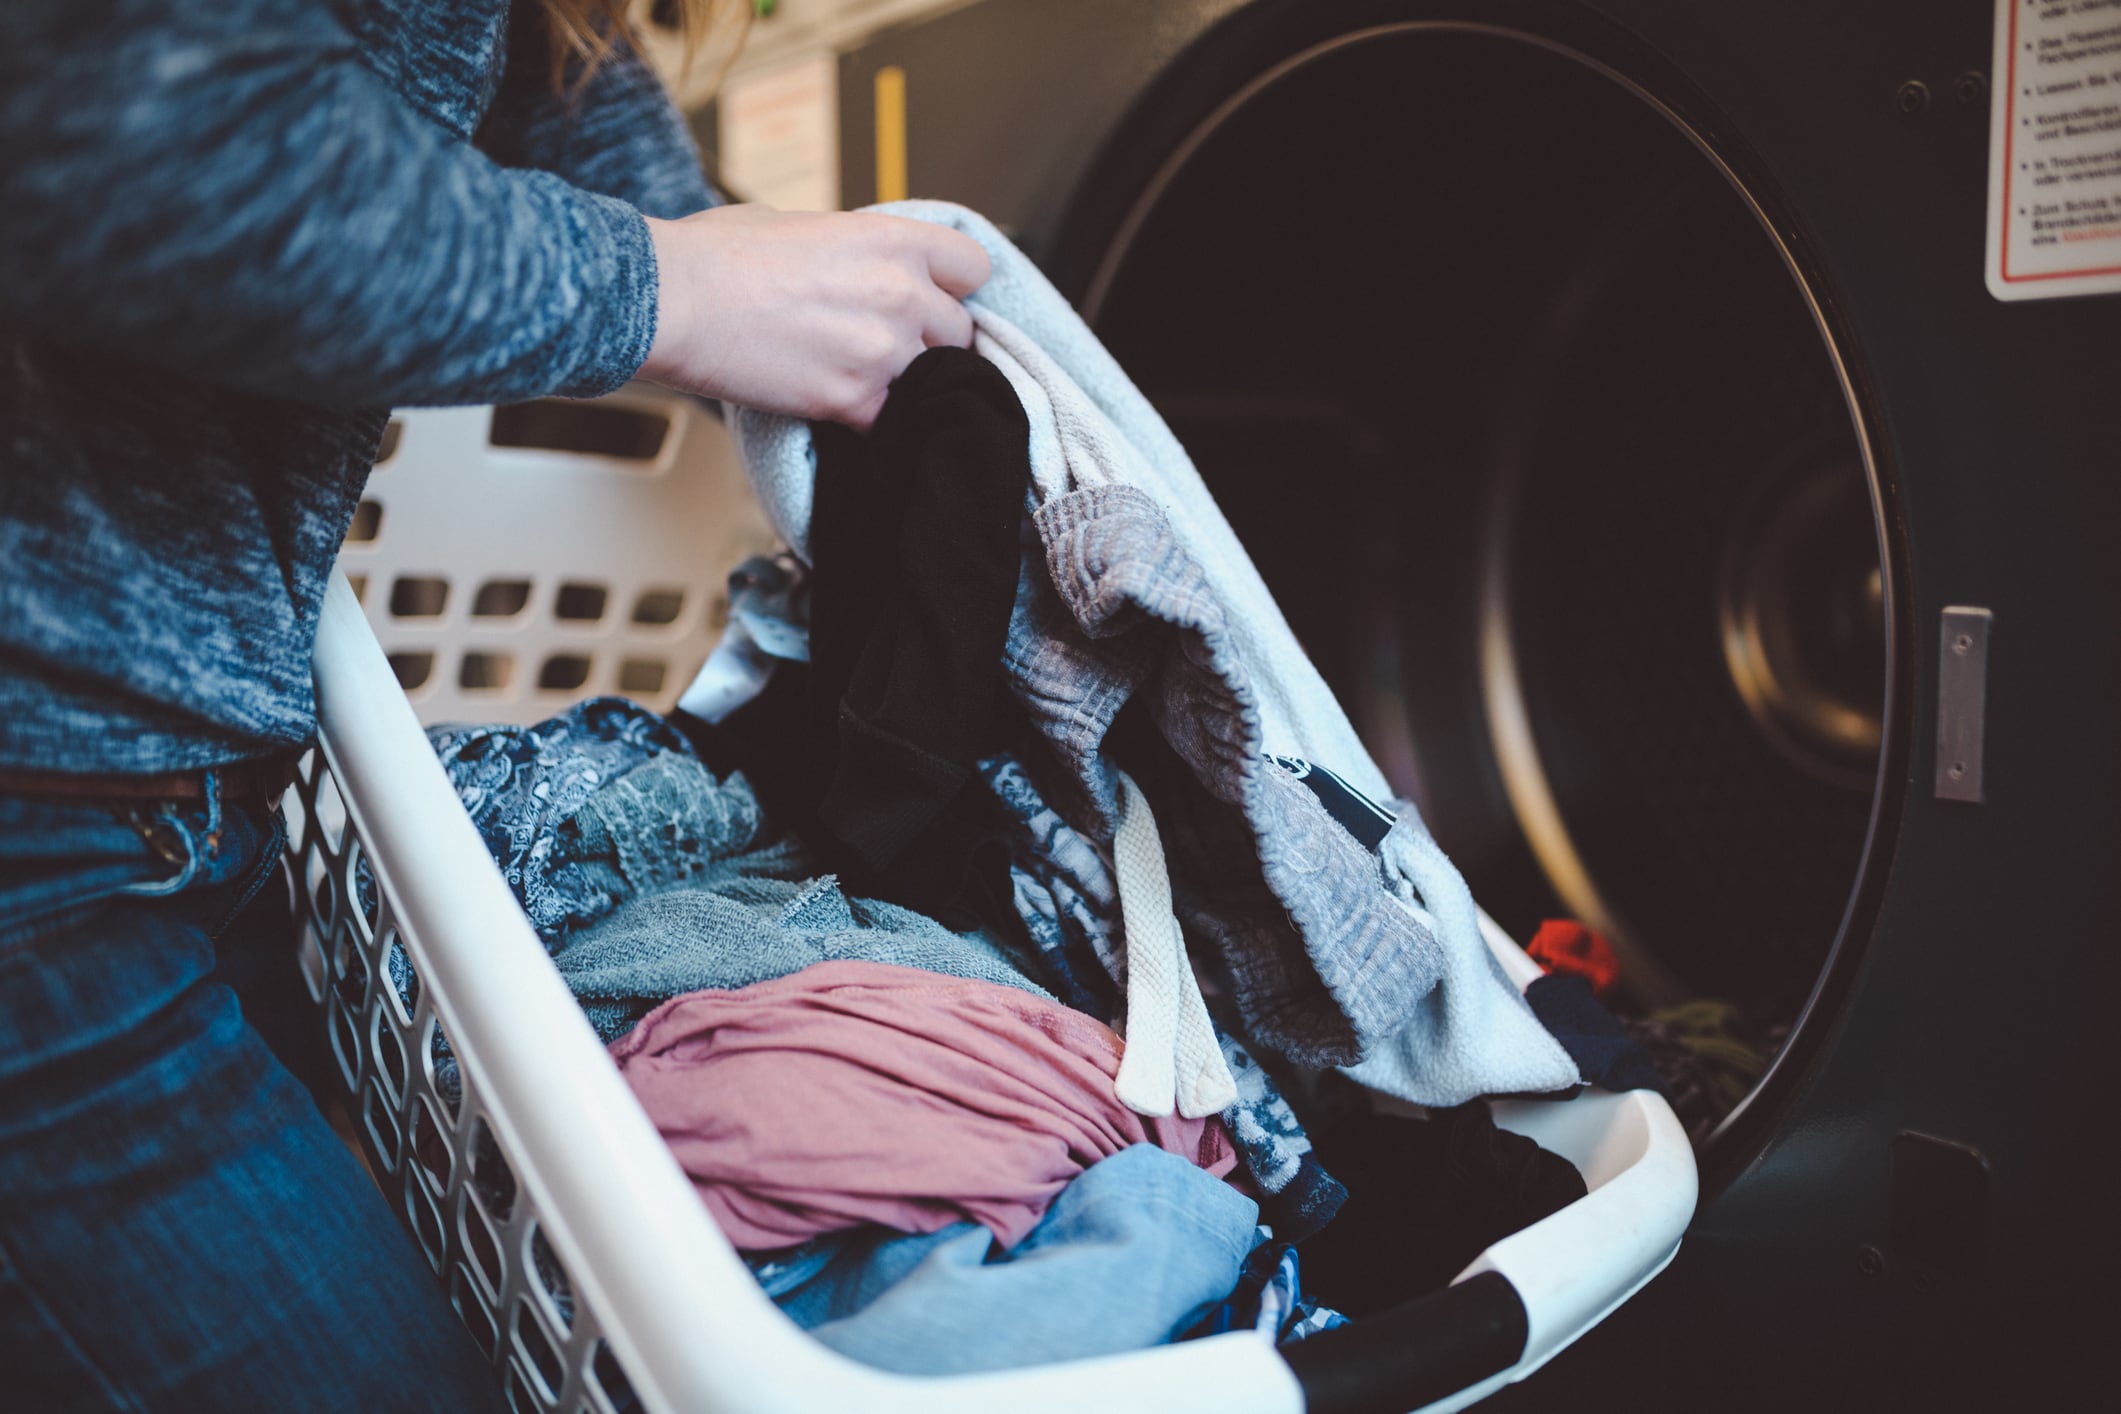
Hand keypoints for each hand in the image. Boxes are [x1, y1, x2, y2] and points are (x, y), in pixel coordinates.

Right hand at [638, 204, 989, 429]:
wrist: (674, 301)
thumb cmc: (718, 256)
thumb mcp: (800, 225)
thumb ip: (848, 248)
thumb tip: (851, 265)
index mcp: (893, 240)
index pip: (973, 270)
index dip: (953, 288)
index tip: (934, 300)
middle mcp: (900, 294)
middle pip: (959, 332)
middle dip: (930, 341)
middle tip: (889, 346)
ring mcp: (882, 351)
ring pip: (932, 381)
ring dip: (903, 384)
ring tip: (859, 377)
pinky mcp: (854, 400)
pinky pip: (891, 420)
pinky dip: (870, 420)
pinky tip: (839, 407)